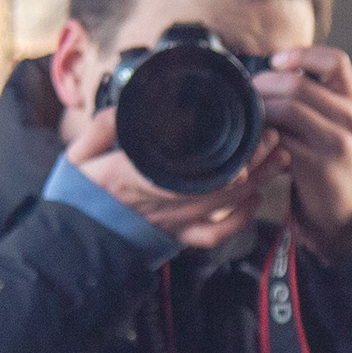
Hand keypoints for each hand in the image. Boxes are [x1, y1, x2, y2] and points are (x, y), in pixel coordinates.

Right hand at [66, 106, 275, 252]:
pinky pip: (216, 235)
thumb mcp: (78, 157)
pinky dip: (241, 219)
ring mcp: (174, 225)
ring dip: (257, 181)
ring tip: (277, 156)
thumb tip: (124, 106)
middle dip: (253, 161)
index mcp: (136, 180)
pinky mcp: (177, 239)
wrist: (74, 246)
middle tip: (272, 135)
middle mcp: (163, 206)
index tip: (247, 148)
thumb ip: (101, 128)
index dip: (223, 168)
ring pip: (226, 206)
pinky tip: (255, 199)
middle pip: (220, 186)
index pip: (188, 177)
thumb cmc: (78, 199)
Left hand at [255, 46, 351, 255]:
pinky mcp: (319, 166)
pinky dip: (260, 139)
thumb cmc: (324, 161)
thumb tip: (262, 75)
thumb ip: (307, 100)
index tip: (275, 60)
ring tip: (247, 118)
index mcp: (351, 100)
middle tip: (246, 95)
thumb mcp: (328, 125)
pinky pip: (280, 141)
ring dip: (259, 110)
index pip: (335, 60)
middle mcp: (349, 117)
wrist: (343, 211)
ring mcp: (337, 141)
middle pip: (298, 83)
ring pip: (287, 108)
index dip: (302, 53)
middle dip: (264, 85)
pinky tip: (251, 144)